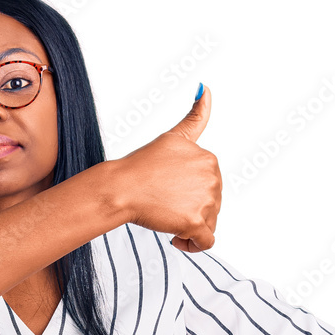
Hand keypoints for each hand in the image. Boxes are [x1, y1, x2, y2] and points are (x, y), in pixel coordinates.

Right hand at [110, 85, 221, 253]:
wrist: (122, 187)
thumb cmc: (141, 166)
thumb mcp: (173, 137)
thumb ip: (195, 117)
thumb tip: (207, 89)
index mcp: (209, 159)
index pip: (210, 188)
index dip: (190, 194)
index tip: (169, 193)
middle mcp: (212, 179)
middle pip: (212, 207)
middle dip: (191, 212)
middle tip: (165, 207)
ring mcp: (205, 201)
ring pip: (209, 225)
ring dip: (189, 229)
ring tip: (167, 221)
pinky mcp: (195, 222)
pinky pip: (206, 242)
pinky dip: (193, 245)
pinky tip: (176, 238)